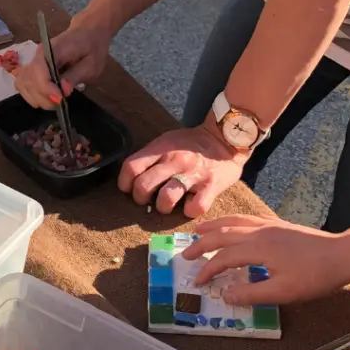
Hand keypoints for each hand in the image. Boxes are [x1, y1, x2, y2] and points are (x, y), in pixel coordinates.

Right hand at [15, 10, 112, 108]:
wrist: (88, 34)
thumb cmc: (92, 47)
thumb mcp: (92, 63)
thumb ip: (75, 76)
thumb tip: (63, 90)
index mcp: (53, 48)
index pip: (38, 69)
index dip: (46, 88)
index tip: (60, 99)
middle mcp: (38, 54)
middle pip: (28, 80)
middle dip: (43, 97)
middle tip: (61, 102)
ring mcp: (34, 61)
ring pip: (22, 84)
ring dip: (36, 98)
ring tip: (55, 101)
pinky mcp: (33, 68)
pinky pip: (23, 84)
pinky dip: (32, 95)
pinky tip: (46, 97)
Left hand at [118, 121, 247, 215]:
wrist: (225, 138)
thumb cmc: (192, 143)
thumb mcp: (168, 140)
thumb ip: (152, 156)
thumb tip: (132, 177)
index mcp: (162, 148)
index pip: (131, 166)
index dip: (124, 182)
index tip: (128, 188)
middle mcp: (175, 160)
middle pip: (144, 185)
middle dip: (140, 198)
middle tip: (146, 200)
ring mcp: (193, 173)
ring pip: (166, 197)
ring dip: (162, 207)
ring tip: (165, 205)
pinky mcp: (211, 186)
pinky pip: (195, 207)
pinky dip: (190, 211)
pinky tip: (190, 205)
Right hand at [180, 215, 349, 303]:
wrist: (342, 255)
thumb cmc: (314, 276)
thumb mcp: (283, 292)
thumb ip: (251, 294)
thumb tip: (224, 295)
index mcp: (258, 247)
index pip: (224, 257)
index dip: (208, 269)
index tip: (196, 281)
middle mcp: (260, 232)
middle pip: (224, 233)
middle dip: (202, 243)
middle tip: (186, 253)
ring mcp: (269, 226)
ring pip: (234, 222)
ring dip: (214, 226)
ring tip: (199, 230)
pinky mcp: (278, 225)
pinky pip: (247, 219)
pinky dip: (231, 222)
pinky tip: (231, 226)